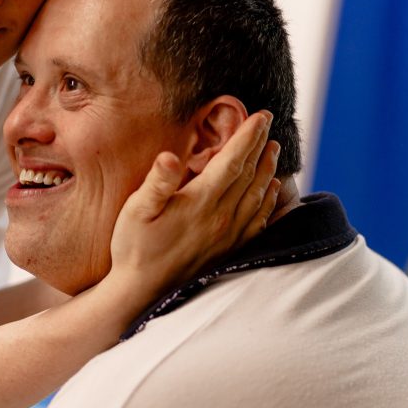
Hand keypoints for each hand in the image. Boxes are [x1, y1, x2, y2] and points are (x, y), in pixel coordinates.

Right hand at [108, 110, 279, 295]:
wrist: (141, 292)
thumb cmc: (134, 247)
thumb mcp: (135, 210)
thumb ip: (157, 183)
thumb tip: (170, 157)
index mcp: (201, 203)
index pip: (233, 161)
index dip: (248, 136)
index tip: (260, 116)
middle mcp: (222, 218)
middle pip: (250, 175)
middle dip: (260, 146)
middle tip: (267, 123)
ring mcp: (228, 236)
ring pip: (258, 195)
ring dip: (268, 169)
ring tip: (274, 150)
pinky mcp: (229, 250)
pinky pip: (259, 221)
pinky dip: (269, 201)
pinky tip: (271, 191)